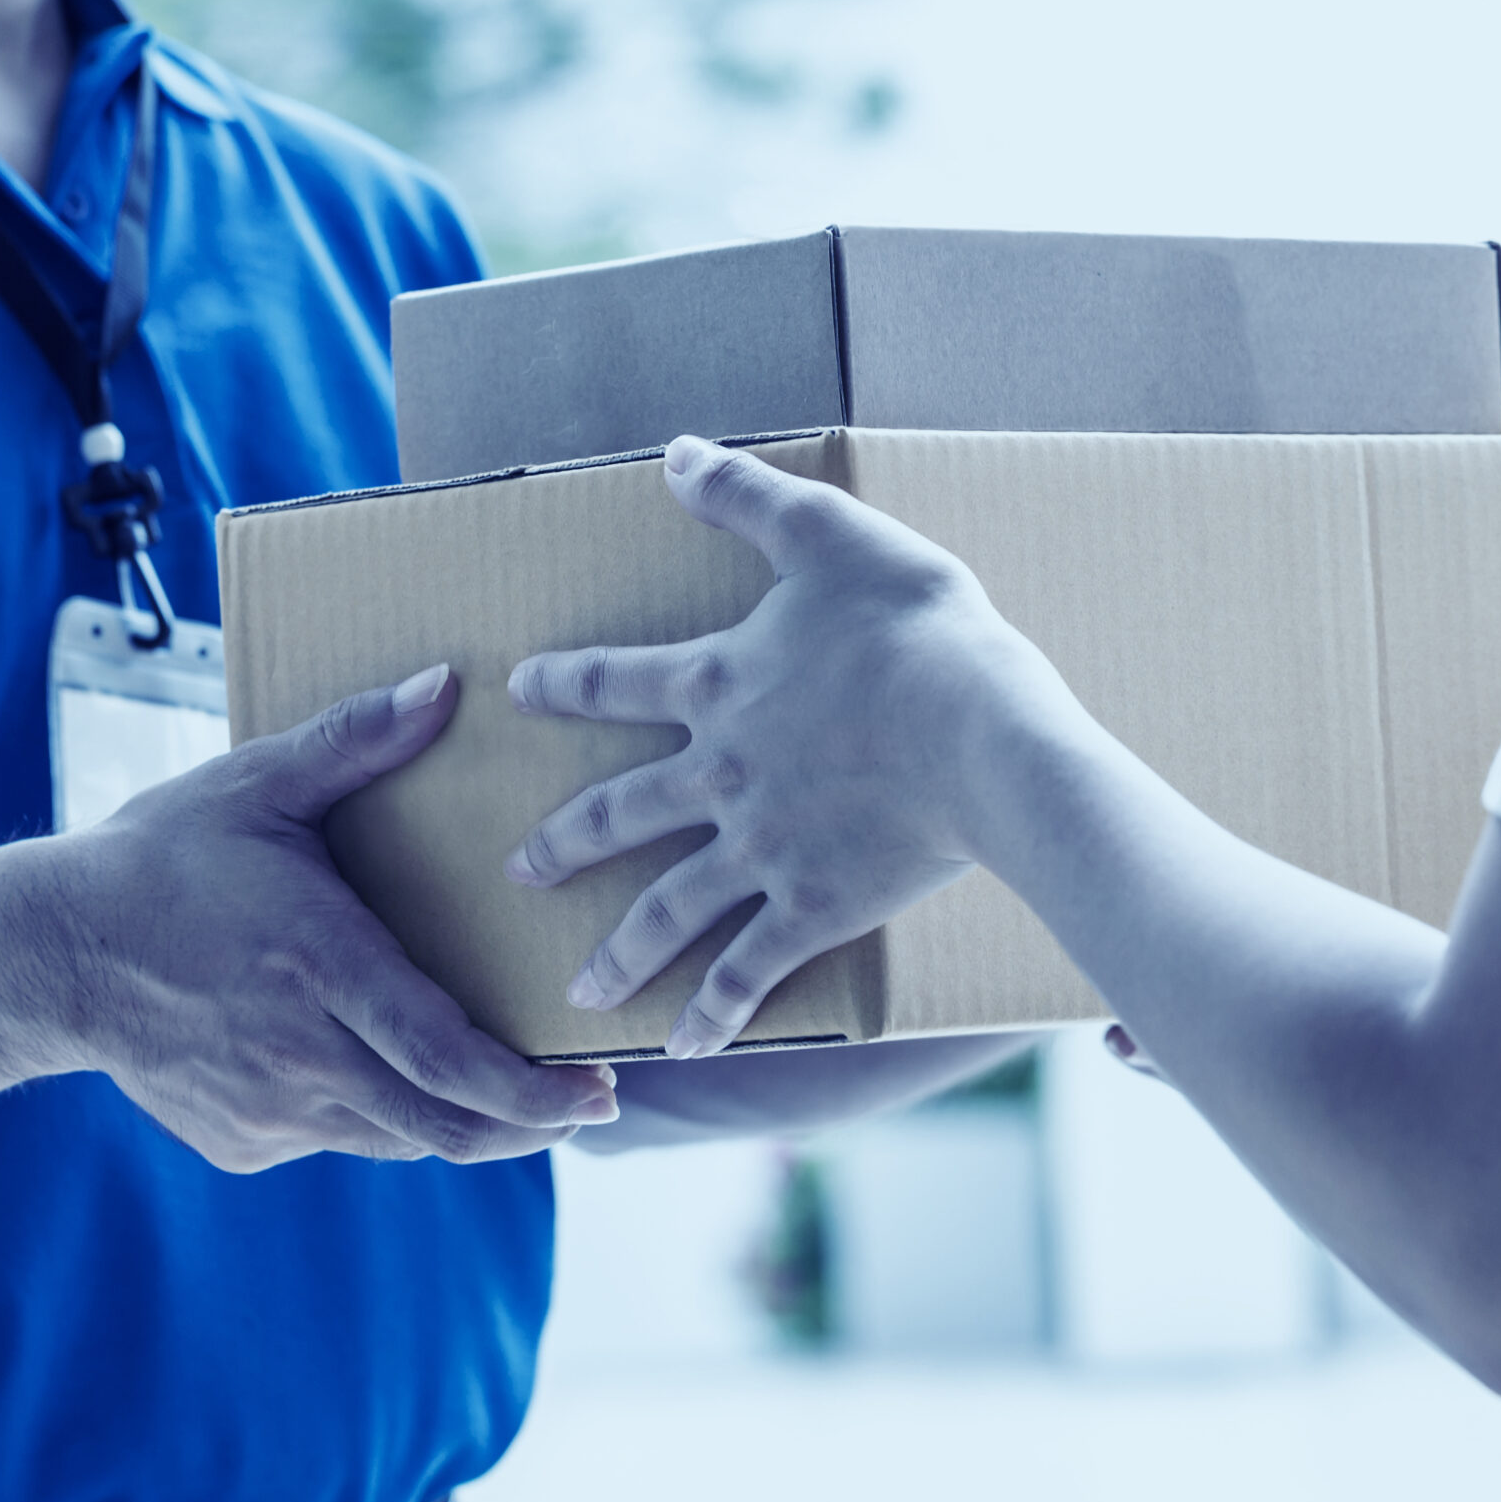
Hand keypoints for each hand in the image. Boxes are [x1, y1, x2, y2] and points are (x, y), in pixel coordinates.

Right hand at [42, 665, 619, 1169]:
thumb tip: (449, 685)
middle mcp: (300, 1055)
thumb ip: (356, 741)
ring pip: (398, 1138)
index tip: (597, 1092)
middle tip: (587, 1103)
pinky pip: (338, 1136)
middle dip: (528, 1124)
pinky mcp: (243, 1143)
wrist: (49, 954)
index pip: (445, 1059)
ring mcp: (268, 1110)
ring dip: (460, 1119)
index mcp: (320, 968)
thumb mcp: (256, 785)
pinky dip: (380, 1111)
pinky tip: (383, 1065)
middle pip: (441, 1125)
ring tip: (505, 1083)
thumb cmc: (161, 857)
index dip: (530, 1092)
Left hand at [505, 436, 1073, 1057]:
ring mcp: (760, 850)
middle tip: (521, 872)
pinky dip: (714, 1013)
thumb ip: (747, 498)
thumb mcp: (830, 535)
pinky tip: (683, 1049)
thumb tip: (673, 453)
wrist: (981, 735)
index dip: (564, 682)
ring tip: (579, 993)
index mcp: (718, 684)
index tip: (519, 689)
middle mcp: (718, 775)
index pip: (615, 681)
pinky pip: (747, 970)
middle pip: (620, 814)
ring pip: (668, 908)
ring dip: (620, 951)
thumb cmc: (917, 629)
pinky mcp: (813, 908)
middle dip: (566, 844)